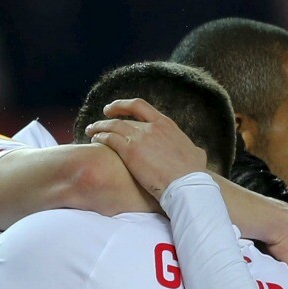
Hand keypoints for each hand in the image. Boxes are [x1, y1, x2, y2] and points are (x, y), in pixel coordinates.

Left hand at [84, 98, 207, 198]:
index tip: (114, 109)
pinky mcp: (130, 151)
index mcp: (166, 124)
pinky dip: (100, 138)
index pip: (140, 106)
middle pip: (123, 117)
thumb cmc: (193, 173)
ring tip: (90, 130)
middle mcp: (151, 127)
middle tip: (99, 121)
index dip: (124, 105)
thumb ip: (192, 150)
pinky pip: (109, 139)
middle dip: (108, 117)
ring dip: (99, 127)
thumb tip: (197, 152)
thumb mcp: (196, 155)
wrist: (186, 183)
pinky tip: (94, 141)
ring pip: (112, 126)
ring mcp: (140, 137)